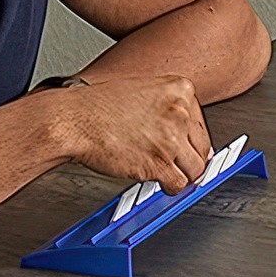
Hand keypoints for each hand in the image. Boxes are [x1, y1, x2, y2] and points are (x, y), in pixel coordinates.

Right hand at [50, 75, 210, 190]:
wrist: (72, 120)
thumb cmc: (97, 106)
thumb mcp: (142, 90)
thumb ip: (169, 106)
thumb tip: (188, 130)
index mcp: (180, 89)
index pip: (201, 123)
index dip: (190, 139)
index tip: (185, 147)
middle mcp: (180, 111)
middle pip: (202, 146)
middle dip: (189, 158)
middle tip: (175, 163)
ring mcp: (171, 137)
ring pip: (195, 168)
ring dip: (181, 174)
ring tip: (166, 173)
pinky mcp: (159, 162)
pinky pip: (179, 183)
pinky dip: (171, 187)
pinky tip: (160, 182)